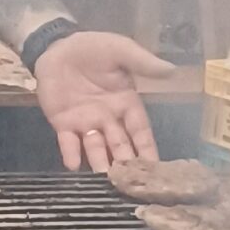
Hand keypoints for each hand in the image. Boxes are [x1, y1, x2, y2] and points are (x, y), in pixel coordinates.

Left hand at [31, 31, 176, 172]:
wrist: (57, 46)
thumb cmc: (93, 48)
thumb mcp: (120, 49)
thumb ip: (143, 62)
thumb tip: (173, 71)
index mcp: (126, 103)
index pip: (140, 131)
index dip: (147, 148)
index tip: (156, 168)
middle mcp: (109, 119)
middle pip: (120, 145)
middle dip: (126, 163)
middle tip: (131, 182)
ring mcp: (86, 123)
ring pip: (96, 148)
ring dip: (101, 164)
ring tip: (106, 179)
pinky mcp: (63, 124)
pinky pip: (68, 143)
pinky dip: (71, 154)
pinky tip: (73, 165)